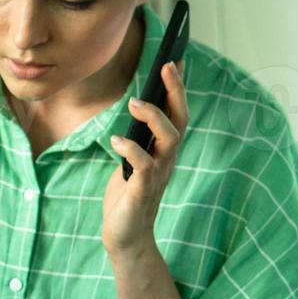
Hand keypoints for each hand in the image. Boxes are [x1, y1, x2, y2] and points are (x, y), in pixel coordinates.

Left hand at [103, 60, 187, 257]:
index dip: (178, 88)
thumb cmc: (127, 198)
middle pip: (181, 119)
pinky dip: (131, 150)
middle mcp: (167, 160)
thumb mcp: (131, 162)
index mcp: (164, 152)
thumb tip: (137, 109)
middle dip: (176, 91)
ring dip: (154, 117)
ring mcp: (157, 175)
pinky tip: (116, 140)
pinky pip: (143, 166)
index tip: (175, 60)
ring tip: (134, 102)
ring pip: (169, 139)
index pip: (177, 114)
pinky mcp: (143, 191)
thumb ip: (138, 139)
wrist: (125, 238)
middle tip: (165, 66)